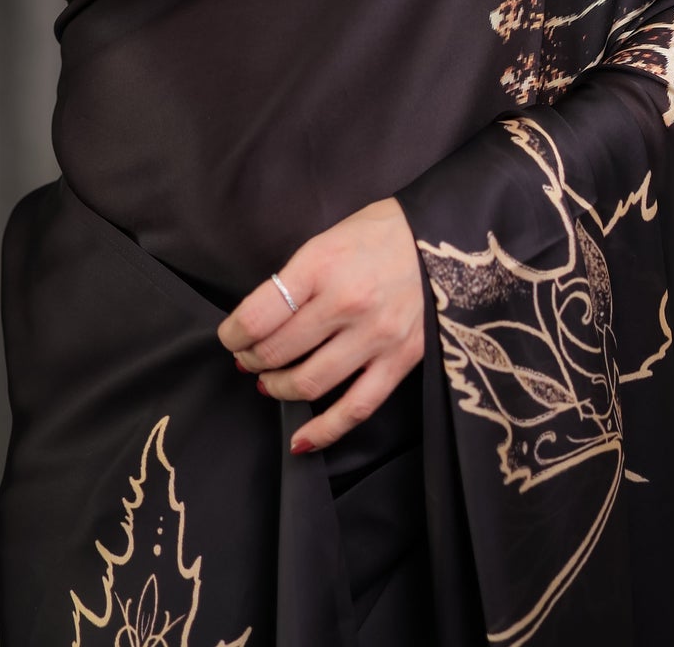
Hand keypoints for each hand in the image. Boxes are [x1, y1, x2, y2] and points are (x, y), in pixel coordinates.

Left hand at [217, 197, 424, 455]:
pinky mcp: (399, 361)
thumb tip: (263, 319)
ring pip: (309, 383)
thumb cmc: (379, 233)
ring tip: (270, 383)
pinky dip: (323, 431)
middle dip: (252, 360)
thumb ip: (296, 279)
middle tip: (248, 359)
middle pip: (278, 351)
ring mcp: (375, 335)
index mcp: (322, 264)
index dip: (233, 334)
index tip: (230, 337)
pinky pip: (355, 408)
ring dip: (278, 389)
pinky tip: (301, 440)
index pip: (258, 314)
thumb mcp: (327, 238)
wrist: (442, 238)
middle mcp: (346, 302)